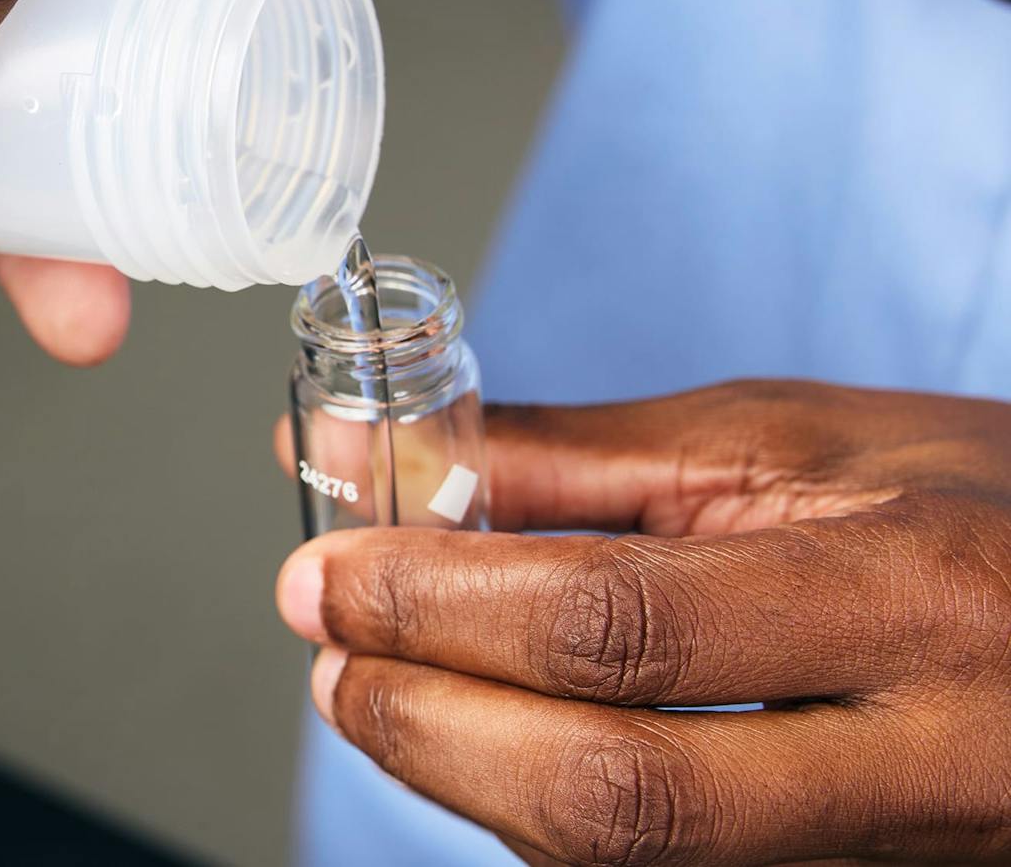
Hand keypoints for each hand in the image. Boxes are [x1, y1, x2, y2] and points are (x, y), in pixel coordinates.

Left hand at [274, 380, 1010, 865]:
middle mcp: (914, 764)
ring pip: (616, 863)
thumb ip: (563, 459)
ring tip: (382, 677)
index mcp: (911, 602)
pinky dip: (532, 810)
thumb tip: (358, 454)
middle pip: (610, 796)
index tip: (325, 570)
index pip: (621, 629)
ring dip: (457, 772)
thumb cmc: (972, 517)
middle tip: (330, 646)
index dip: (437, 607)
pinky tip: (485, 733)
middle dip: (423, 722)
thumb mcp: (789, 446)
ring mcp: (883, 863)